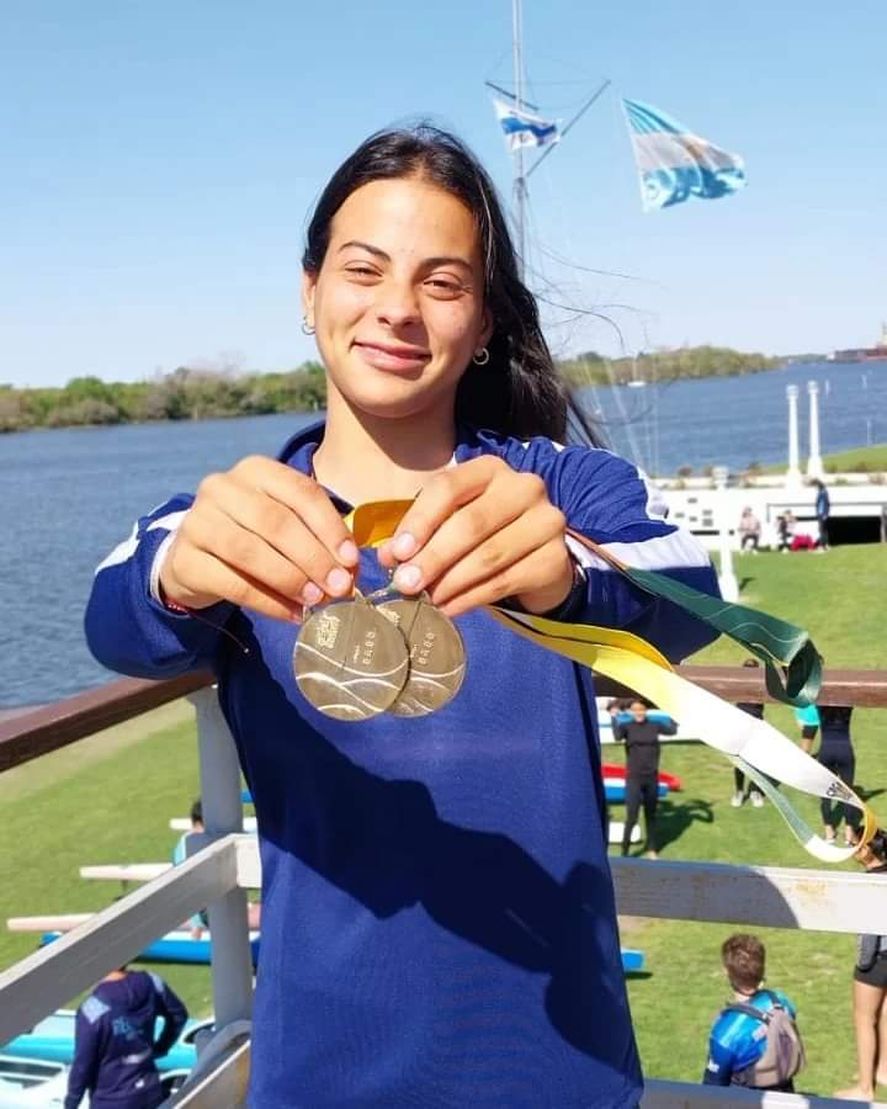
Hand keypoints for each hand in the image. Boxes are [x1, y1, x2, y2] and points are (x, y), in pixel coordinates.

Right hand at [160, 455, 359, 621]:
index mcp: (255, 470)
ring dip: (290, 580)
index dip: (330, 526)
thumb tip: (349, 571)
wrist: (196, 557)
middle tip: (339, 587)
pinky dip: (269, 602)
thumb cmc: (253, 536)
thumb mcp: (285, 525)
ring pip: (250, 552)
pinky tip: (293, 614)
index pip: (300, 492)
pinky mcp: (184, 559)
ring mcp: (198, 521)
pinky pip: (233, 584)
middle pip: (276, 522)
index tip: (351, 559)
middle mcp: (222, 488)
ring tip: (316, 601)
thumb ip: (316, 539)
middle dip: (313, 557)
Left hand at [377, 455, 573, 617]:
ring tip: (426, 600)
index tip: (397, 553)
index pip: (448, 487)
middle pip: (470, 523)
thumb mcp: (450, 523)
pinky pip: (505, 581)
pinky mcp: (555, 558)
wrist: (536, 556)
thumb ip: (419, 535)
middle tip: (406, 584)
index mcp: (490, 469)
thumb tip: (389, 558)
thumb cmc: (484, 533)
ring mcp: (546, 521)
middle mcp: (524, 487)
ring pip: (488, 556)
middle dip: (433, 557)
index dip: (419, 521)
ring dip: (450, 582)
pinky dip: (471, 598)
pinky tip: (449, 608)